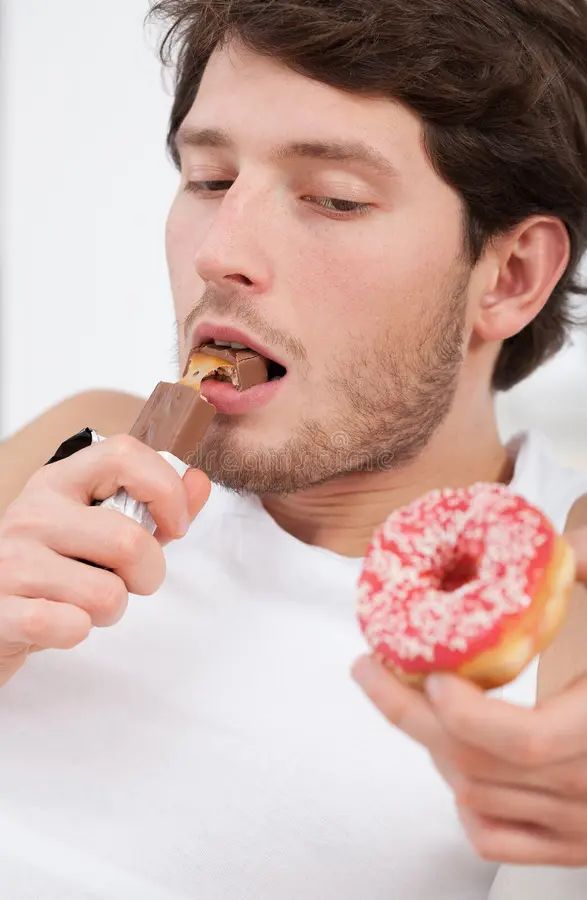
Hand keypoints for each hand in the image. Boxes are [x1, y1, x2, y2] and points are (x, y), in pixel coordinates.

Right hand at [0, 434, 209, 686]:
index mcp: (58, 481)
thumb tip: (199, 481)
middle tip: (129, 583)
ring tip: (85, 602)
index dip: (166, 489)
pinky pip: (72, 627)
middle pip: (128, 540)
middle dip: (148, 575)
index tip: (177, 524)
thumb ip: (153, 506)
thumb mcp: (100, 528)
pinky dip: (77, 632)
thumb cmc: (54, 570)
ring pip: (107, 594)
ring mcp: (11, 559)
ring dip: (111, 610)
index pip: (123, 454)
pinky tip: (57, 623)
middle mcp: (31, 512)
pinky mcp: (0, 609)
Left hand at [351, 527, 586, 866]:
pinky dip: (462, 801)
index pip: (522, 740)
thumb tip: (556, 546)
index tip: (429, 672)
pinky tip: (454, 759)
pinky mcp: (571, 846)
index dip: (465, 712)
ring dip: (431, 747)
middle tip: (369, 669)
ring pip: (475, 799)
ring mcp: (580, 827)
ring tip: (410, 698)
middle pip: (475, 767)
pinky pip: (494, 838)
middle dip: (407, 716)